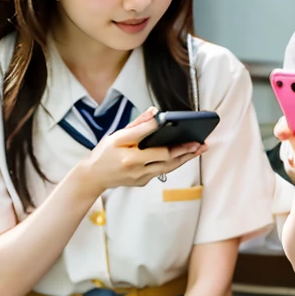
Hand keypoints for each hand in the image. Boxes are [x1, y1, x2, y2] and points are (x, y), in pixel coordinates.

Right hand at [81, 107, 203, 195]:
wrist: (93, 177)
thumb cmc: (104, 153)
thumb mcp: (117, 136)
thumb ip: (137, 125)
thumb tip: (154, 113)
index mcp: (129, 157)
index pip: (155, 147)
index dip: (171, 140)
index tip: (185, 133)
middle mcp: (136, 170)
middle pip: (167, 160)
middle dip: (186, 152)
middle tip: (201, 143)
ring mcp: (140, 178)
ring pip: (168, 167)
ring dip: (185, 158)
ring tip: (199, 148)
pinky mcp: (143, 182)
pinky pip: (161, 171)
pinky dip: (172, 162)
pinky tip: (183, 154)